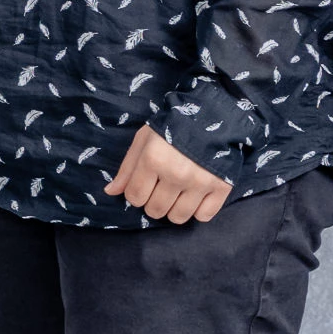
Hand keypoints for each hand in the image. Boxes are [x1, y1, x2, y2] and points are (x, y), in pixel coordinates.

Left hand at [105, 123, 232, 224]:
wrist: (213, 116)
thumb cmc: (172, 127)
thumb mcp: (144, 140)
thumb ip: (127, 168)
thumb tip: (111, 192)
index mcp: (153, 160)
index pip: (135, 197)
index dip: (136, 194)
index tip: (143, 185)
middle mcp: (176, 174)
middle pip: (155, 210)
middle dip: (153, 202)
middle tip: (161, 188)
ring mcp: (200, 182)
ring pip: (178, 217)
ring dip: (174, 209)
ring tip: (177, 193)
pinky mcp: (221, 187)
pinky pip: (204, 216)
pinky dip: (198, 211)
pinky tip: (196, 197)